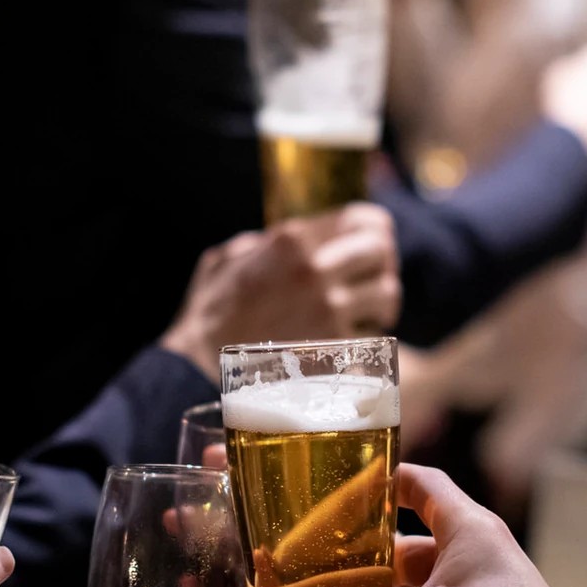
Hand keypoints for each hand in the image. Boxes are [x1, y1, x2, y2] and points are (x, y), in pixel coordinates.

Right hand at [160, 204, 400, 376]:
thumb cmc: (210, 313)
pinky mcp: (334, 347)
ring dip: (381, 302)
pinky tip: (351, 340)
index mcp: (290, 240)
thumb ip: (265, 242)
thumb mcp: (228, 259)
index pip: (362, 219)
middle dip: (382, 263)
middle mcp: (314, 269)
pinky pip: (373, 335)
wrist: (198, 367)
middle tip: (373, 277)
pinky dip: (367, 338)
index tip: (375, 241)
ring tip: (368, 310)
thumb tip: (290, 239)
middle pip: (382, 251)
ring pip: (388, 294)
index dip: (375, 229)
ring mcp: (327, 310)